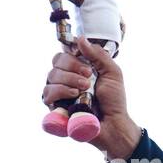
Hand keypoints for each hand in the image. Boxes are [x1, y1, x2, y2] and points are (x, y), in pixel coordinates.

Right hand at [42, 36, 140, 159]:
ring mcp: (59, 92)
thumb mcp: (112, 73)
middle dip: (73, 66)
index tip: (86, 62)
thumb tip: (80, 39)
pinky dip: (60, 91)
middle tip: (89, 76)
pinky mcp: (55, 106)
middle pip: (57, 61)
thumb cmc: (114, 101)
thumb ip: (98, 55)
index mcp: (78, 69)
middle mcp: (66, 78)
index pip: (65, 53)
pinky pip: (48, 92)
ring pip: (51, 75)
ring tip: (85, 88)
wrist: (114, 124)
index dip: (72, 54)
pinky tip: (73, 94)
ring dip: (69, 79)